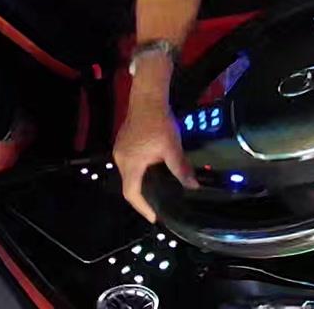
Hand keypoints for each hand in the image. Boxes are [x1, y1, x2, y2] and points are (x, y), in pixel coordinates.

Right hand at [114, 100, 198, 222]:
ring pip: (128, 173)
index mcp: (130, 164)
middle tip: (157, 206)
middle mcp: (120, 159)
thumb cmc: (159, 122)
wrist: (148, 96)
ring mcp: (120, 149)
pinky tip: (151, 170)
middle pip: (128, 185)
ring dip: (141, 183)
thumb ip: (181, 168)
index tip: (154, 217)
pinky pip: (130, 162)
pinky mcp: (123, 141)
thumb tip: (192, 186)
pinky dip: (139, 171)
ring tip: (156, 191)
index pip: (131, 194)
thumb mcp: (172, 147)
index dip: (142, 208)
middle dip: (142, 197)